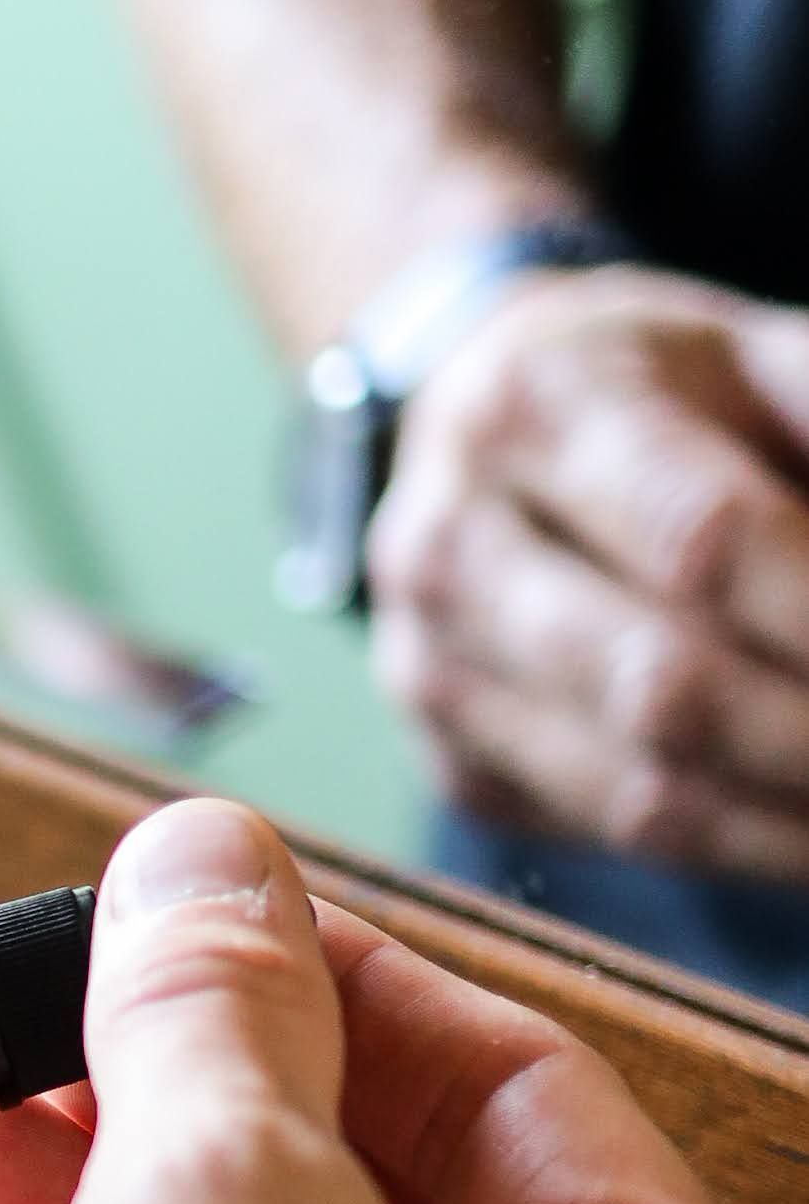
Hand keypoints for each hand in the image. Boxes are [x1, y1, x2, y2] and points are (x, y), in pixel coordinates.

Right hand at [368, 267, 808, 882]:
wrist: (475, 421)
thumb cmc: (657, 388)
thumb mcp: (755, 355)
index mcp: (537, 410)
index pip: (703, 538)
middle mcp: (451, 549)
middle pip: (664, 687)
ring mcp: (432, 672)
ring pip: (642, 794)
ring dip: (801, 820)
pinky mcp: (453, 765)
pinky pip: (617, 833)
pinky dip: (751, 847)